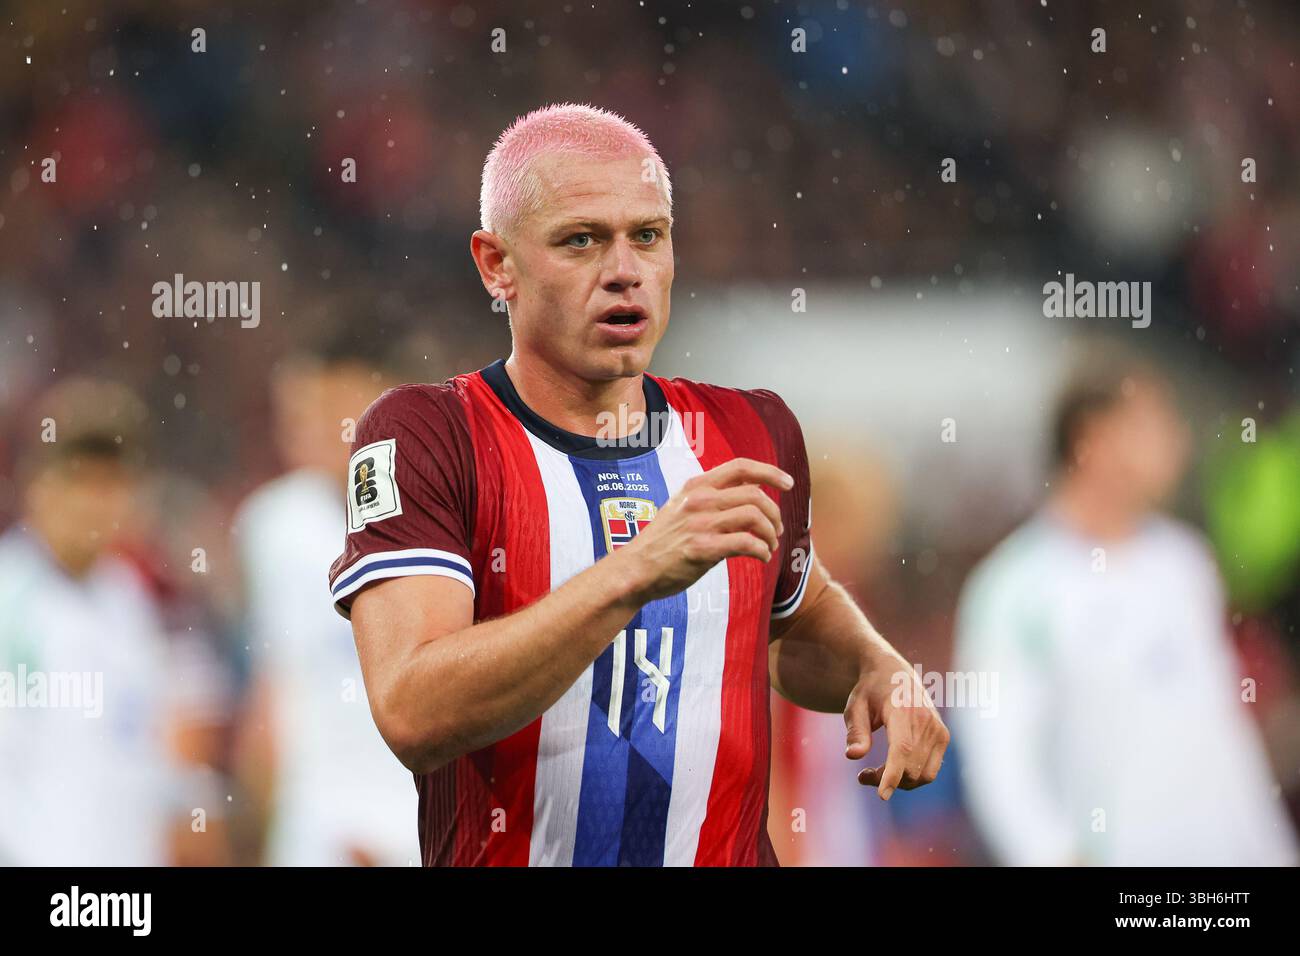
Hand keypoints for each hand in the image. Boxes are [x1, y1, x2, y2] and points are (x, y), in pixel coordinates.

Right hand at [613, 457, 791, 604]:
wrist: (635, 569)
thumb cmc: (663, 542)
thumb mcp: (683, 507)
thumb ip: (713, 498)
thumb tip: (751, 492)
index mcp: (696, 486)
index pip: (741, 467)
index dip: (770, 472)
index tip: (788, 483)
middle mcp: (699, 500)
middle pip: (755, 495)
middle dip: (774, 514)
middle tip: (776, 530)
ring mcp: (700, 524)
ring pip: (754, 517)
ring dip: (770, 533)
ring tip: (769, 546)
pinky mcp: (702, 549)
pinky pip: (746, 543)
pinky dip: (762, 551)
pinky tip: (761, 557)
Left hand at [844, 657, 948, 798]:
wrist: (894, 673)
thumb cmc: (870, 691)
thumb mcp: (855, 707)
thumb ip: (855, 731)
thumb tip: (852, 756)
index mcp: (904, 710)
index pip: (902, 748)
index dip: (892, 774)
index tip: (882, 796)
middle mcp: (926, 720)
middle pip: (910, 766)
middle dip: (885, 780)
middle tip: (862, 776)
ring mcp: (938, 730)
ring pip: (923, 774)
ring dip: (900, 782)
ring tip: (874, 773)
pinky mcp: (943, 737)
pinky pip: (930, 771)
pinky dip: (912, 777)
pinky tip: (893, 769)